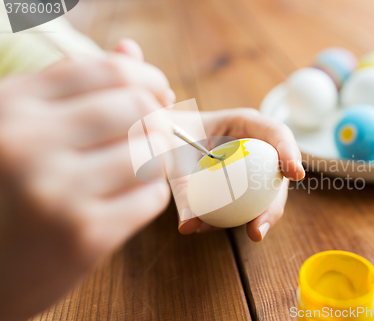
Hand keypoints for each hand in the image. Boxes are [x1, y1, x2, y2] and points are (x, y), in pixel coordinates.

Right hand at [0, 40, 172, 320]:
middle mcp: (29, 143)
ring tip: (141, 167)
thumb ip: (74, 87)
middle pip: (138, 107)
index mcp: (13, 106)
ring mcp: (57, 193)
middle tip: (154, 133)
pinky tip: (129, 198)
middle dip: (159, 119)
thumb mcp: (20, 126)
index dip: (147, 78)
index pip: (108, 70)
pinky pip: (152, 196)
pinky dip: (151, 193)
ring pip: (152, 152)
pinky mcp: (84, 238)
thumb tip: (131, 50)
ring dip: (158, 158)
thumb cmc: (5, 190)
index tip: (158, 93)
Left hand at [172, 108, 304, 241]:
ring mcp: (250, 166)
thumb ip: (181, 189)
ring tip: (250, 233)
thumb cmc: (167, 138)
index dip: (290, 151)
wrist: (159, 140)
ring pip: (266, 193)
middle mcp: (253, 145)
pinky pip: (247, 203)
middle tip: (260, 227)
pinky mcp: (241, 184)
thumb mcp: (172, 159)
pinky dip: (236, 218)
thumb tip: (189, 226)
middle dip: (275, 203)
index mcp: (243, 123)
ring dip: (259, 216)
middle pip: (276, 172)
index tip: (294, 173)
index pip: (275, 132)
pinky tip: (210, 227)